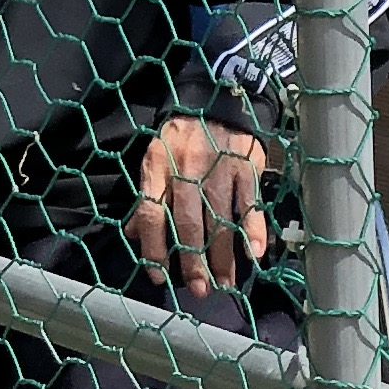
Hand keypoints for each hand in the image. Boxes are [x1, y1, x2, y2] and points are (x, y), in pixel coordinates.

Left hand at [129, 118, 270, 301]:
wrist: (216, 99)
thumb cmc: (182, 138)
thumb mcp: (155, 159)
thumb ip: (148, 196)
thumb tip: (134, 234)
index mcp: (159, 167)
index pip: (152, 213)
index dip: (154, 247)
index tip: (159, 276)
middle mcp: (187, 169)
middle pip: (188, 222)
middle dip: (193, 260)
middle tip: (198, 289)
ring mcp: (220, 168)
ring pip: (219, 218)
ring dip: (223, 255)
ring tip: (225, 282)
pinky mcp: (247, 167)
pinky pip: (250, 203)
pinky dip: (253, 229)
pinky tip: (254, 253)